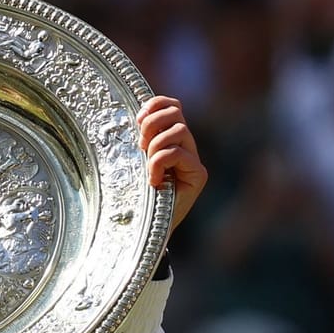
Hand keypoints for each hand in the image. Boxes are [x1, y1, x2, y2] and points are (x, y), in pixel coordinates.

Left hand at [138, 95, 207, 235]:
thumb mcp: (134, 162)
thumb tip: (136, 116)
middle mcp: (186, 146)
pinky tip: (154, 181)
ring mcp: (194, 159)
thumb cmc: (137, 196)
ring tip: (149, 168)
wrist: (148, 227)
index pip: (172, 106)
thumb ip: (140, 140)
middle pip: (176, 112)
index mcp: (171, 138)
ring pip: (178, 130)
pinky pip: (176, 153)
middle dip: (152, 124)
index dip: (155, 105)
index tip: (137, 119)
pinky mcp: (198, 174)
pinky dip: (158, 164)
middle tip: (141, 146)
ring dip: (155, 147)